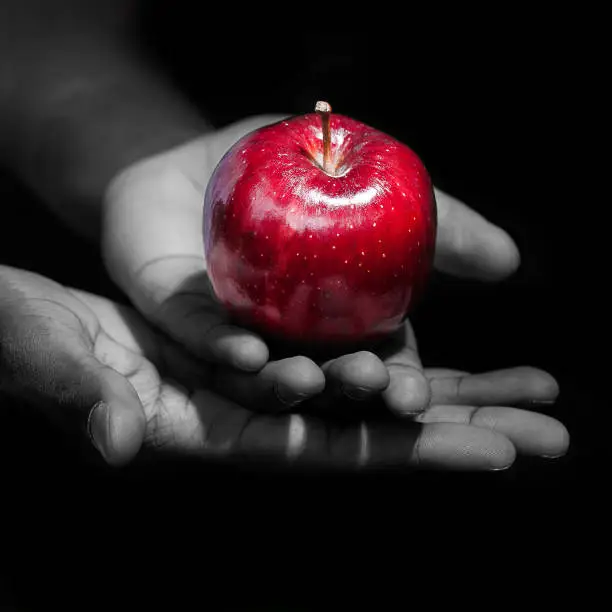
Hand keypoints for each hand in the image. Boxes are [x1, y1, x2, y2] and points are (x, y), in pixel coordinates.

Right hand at [0, 266, 567, 469]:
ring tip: (531, 387)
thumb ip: (85, 400)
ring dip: (452, 390)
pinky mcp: (260, 351)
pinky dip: (402, 353)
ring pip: (372, 393)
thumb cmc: (32, 344)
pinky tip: (449, 352)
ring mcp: (261, 386)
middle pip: (375, 431)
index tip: (495, 451)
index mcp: (214, 432)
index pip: (328, 452)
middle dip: (462, 430)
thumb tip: (122, 440)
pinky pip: (343, 354)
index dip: (409, 453)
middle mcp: (253, 417)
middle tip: (551, 430)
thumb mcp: (56, 363)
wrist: (40, 325)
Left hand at [102, 116, 521, 412]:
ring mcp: (237, 334)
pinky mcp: (183, 318)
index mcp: (342, 325)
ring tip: (313, 380)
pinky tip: (247, 354)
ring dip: (291, 384)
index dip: (399, 385)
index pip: (378, 366)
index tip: (417, 397)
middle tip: (383, 395)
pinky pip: (203, 338)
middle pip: (327, 382)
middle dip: (356, 394)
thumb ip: (436, 222)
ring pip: (265, 376)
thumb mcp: (376, 184)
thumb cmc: (301, 173)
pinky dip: (225, 347)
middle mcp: (292, 341)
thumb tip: (509, 261)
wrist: (214, 156)